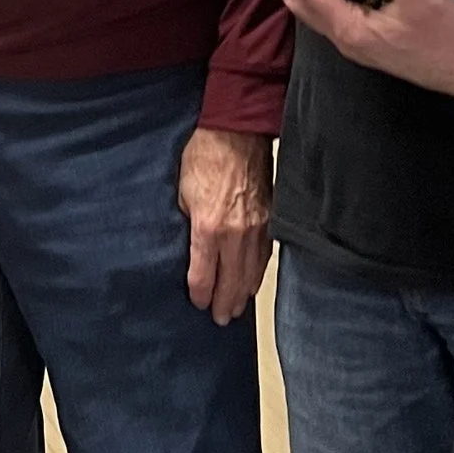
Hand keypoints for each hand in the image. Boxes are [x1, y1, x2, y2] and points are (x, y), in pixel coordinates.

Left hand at [177, 124, 273, 326]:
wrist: (237, 132)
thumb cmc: (204, 157)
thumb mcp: (182, 193)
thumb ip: (188, 225)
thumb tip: (191, 248)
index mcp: (208, 228)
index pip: (204, 276)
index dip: (199, 294)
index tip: (197, 303)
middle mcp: (235, 234)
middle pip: (231, 282)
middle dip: (224, 303)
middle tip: (220, 320)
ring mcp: (257, 228)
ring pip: (252, 273)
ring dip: (243, 294)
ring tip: (236, 309)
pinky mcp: (271, 220)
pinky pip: (265, 256)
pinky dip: (258, 274)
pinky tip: (253, 283)